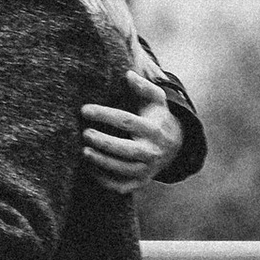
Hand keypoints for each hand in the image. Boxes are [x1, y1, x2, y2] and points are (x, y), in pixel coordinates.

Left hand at [81, 73, 184, 192]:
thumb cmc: (157, 117)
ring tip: (84, 151)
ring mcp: (147, 169)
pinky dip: (104, 180)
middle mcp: (151, 151)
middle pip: (125, 149)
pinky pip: (120, 185)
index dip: (104, 115)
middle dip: (103, 142)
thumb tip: (128, 74)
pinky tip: (90, 167)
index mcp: (154, 129)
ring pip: (122, 169)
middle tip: (84, 133)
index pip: (126, 121)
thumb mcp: (156, 99)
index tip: (84, 109)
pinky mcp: (140, 182)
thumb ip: (143, 86)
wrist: (175, 146)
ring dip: (101, 162)